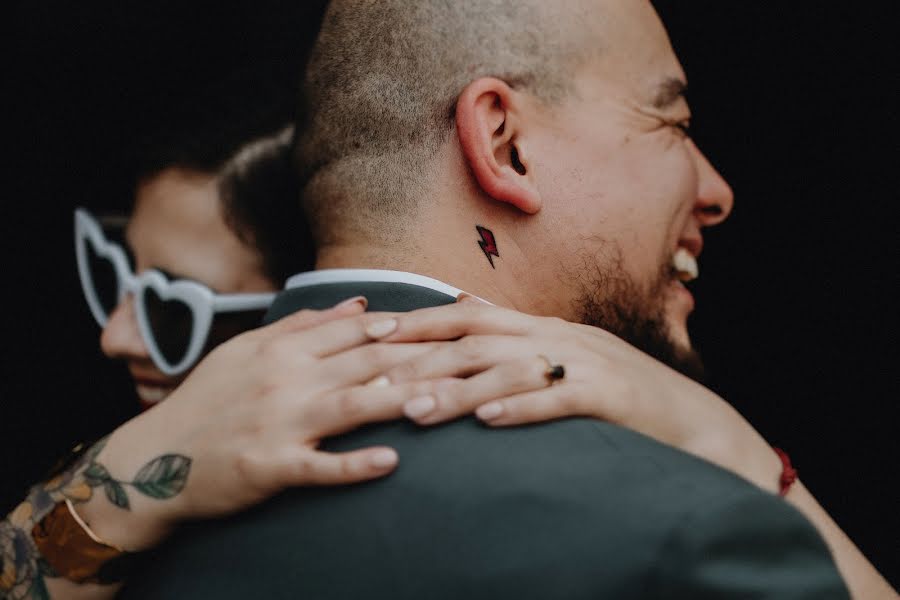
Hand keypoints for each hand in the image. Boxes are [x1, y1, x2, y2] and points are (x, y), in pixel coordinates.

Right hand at [82, 298, 444, 548]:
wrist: (153, 461)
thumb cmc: (208, 401)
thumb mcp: (248, 350)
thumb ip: (304, 326)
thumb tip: (360, 305)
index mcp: (282, 349)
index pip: (355, 331)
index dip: (407, 327)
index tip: (451, 325)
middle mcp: (284, 380)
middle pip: (365, 362)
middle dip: (422, 359)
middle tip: (471, 357)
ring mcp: (279, 424)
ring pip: (352, 406)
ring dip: (401, 400)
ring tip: (446, 400)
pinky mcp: (270, 467)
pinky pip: (319, 466)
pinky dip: (354, 464)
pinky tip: (390, 462)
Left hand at [367, 299, 781, 492]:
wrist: (696, 421)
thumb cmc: (621, 396)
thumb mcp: (566, 357)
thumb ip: (516, 336)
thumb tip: (465, 309)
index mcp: (543, 327)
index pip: (470, 316)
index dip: (420, 323)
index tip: (372, 336)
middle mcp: (559, 336)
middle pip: (479, 339)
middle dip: (423, 357)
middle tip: (374, 378)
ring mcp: (586, 363)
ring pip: (511, 370)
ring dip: (458, 389)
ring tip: (414, 409)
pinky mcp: (612, 396)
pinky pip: (560, 400)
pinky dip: (521, 408)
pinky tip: (488, 421)